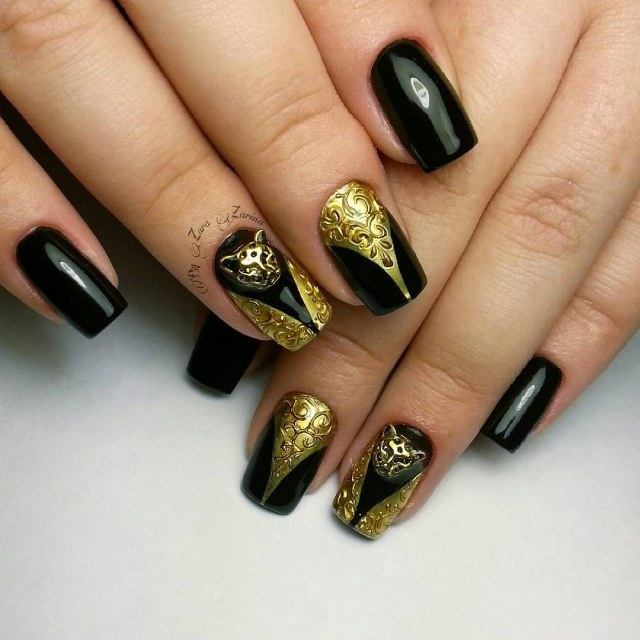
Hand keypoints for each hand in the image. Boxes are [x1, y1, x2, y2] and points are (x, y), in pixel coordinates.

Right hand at [0, 0, 474, 341]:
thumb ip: (307, 0)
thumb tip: (407, 86)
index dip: (368, 33)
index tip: (435, 140)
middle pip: (198, 10)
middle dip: (291, 147)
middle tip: (366, 260)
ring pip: (68, 60)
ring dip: (180, 206)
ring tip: (267, 305)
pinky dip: (8, 217)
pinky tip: (88, 297)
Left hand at [230, 0, 639, 535]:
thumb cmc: (406, 4)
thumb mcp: (341, 14)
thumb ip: (314, 110)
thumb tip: (263, 268)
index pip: (375, 172)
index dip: (320, 289)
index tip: (260, 382)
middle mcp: (564, 13)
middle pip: (448, 217)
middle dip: (372, 354)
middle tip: (312, 446)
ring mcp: (633, 70)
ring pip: (548, 239)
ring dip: (468, 374)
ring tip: (399, 464)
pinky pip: (639, 251)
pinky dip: (580, 340)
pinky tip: (514, 414)